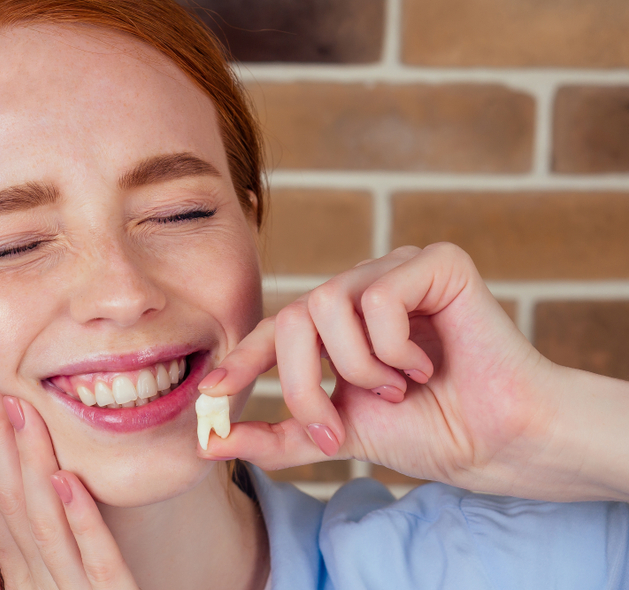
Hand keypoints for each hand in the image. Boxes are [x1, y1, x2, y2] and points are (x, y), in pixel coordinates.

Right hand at [0, 368, 138, 588]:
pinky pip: (96, 562)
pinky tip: (70, 479)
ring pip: (43, 522)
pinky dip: (81, 520)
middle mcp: (34, 582)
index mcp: (19, 571)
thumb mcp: (54, 572)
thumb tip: (21, 469)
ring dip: (28, 461)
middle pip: (5, 500)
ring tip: (19, 407)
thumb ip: (37, 533)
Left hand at [199, 243, 628, 501]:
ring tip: (398, 388)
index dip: (240, 362)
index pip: (273, 331)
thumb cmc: (425, 430)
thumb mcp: (337, 434)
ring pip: (328, 305)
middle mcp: (359, 289)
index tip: (211, 398)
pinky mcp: (435, 262)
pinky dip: (394, 348)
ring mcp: (394, 270)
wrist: (495, 440)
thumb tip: (211, 443)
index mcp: (335, 324)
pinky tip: (426, 363)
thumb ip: (278, 436)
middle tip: (335, 428)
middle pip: (293, 318)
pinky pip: (378, 298)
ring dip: (357, 368)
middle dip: (303, 385)